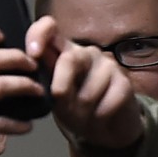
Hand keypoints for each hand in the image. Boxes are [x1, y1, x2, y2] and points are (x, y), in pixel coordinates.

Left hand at [26, 17, 142, 149]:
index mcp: (63, 52)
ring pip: (87, 92)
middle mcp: (85, 53)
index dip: (39, 34)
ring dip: (81, 113)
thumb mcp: (52, 98)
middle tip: (63, 109)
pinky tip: (99, 118)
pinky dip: (97, 118)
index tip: (33, 54)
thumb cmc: (75, 109)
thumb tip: (35, 79)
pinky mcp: (124, 83)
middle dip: (61, 90)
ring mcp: (107, 65)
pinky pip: (105, 104)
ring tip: (82, 117)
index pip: (49, 28)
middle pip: (69, 59)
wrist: (106, 128)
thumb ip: (43, 83)